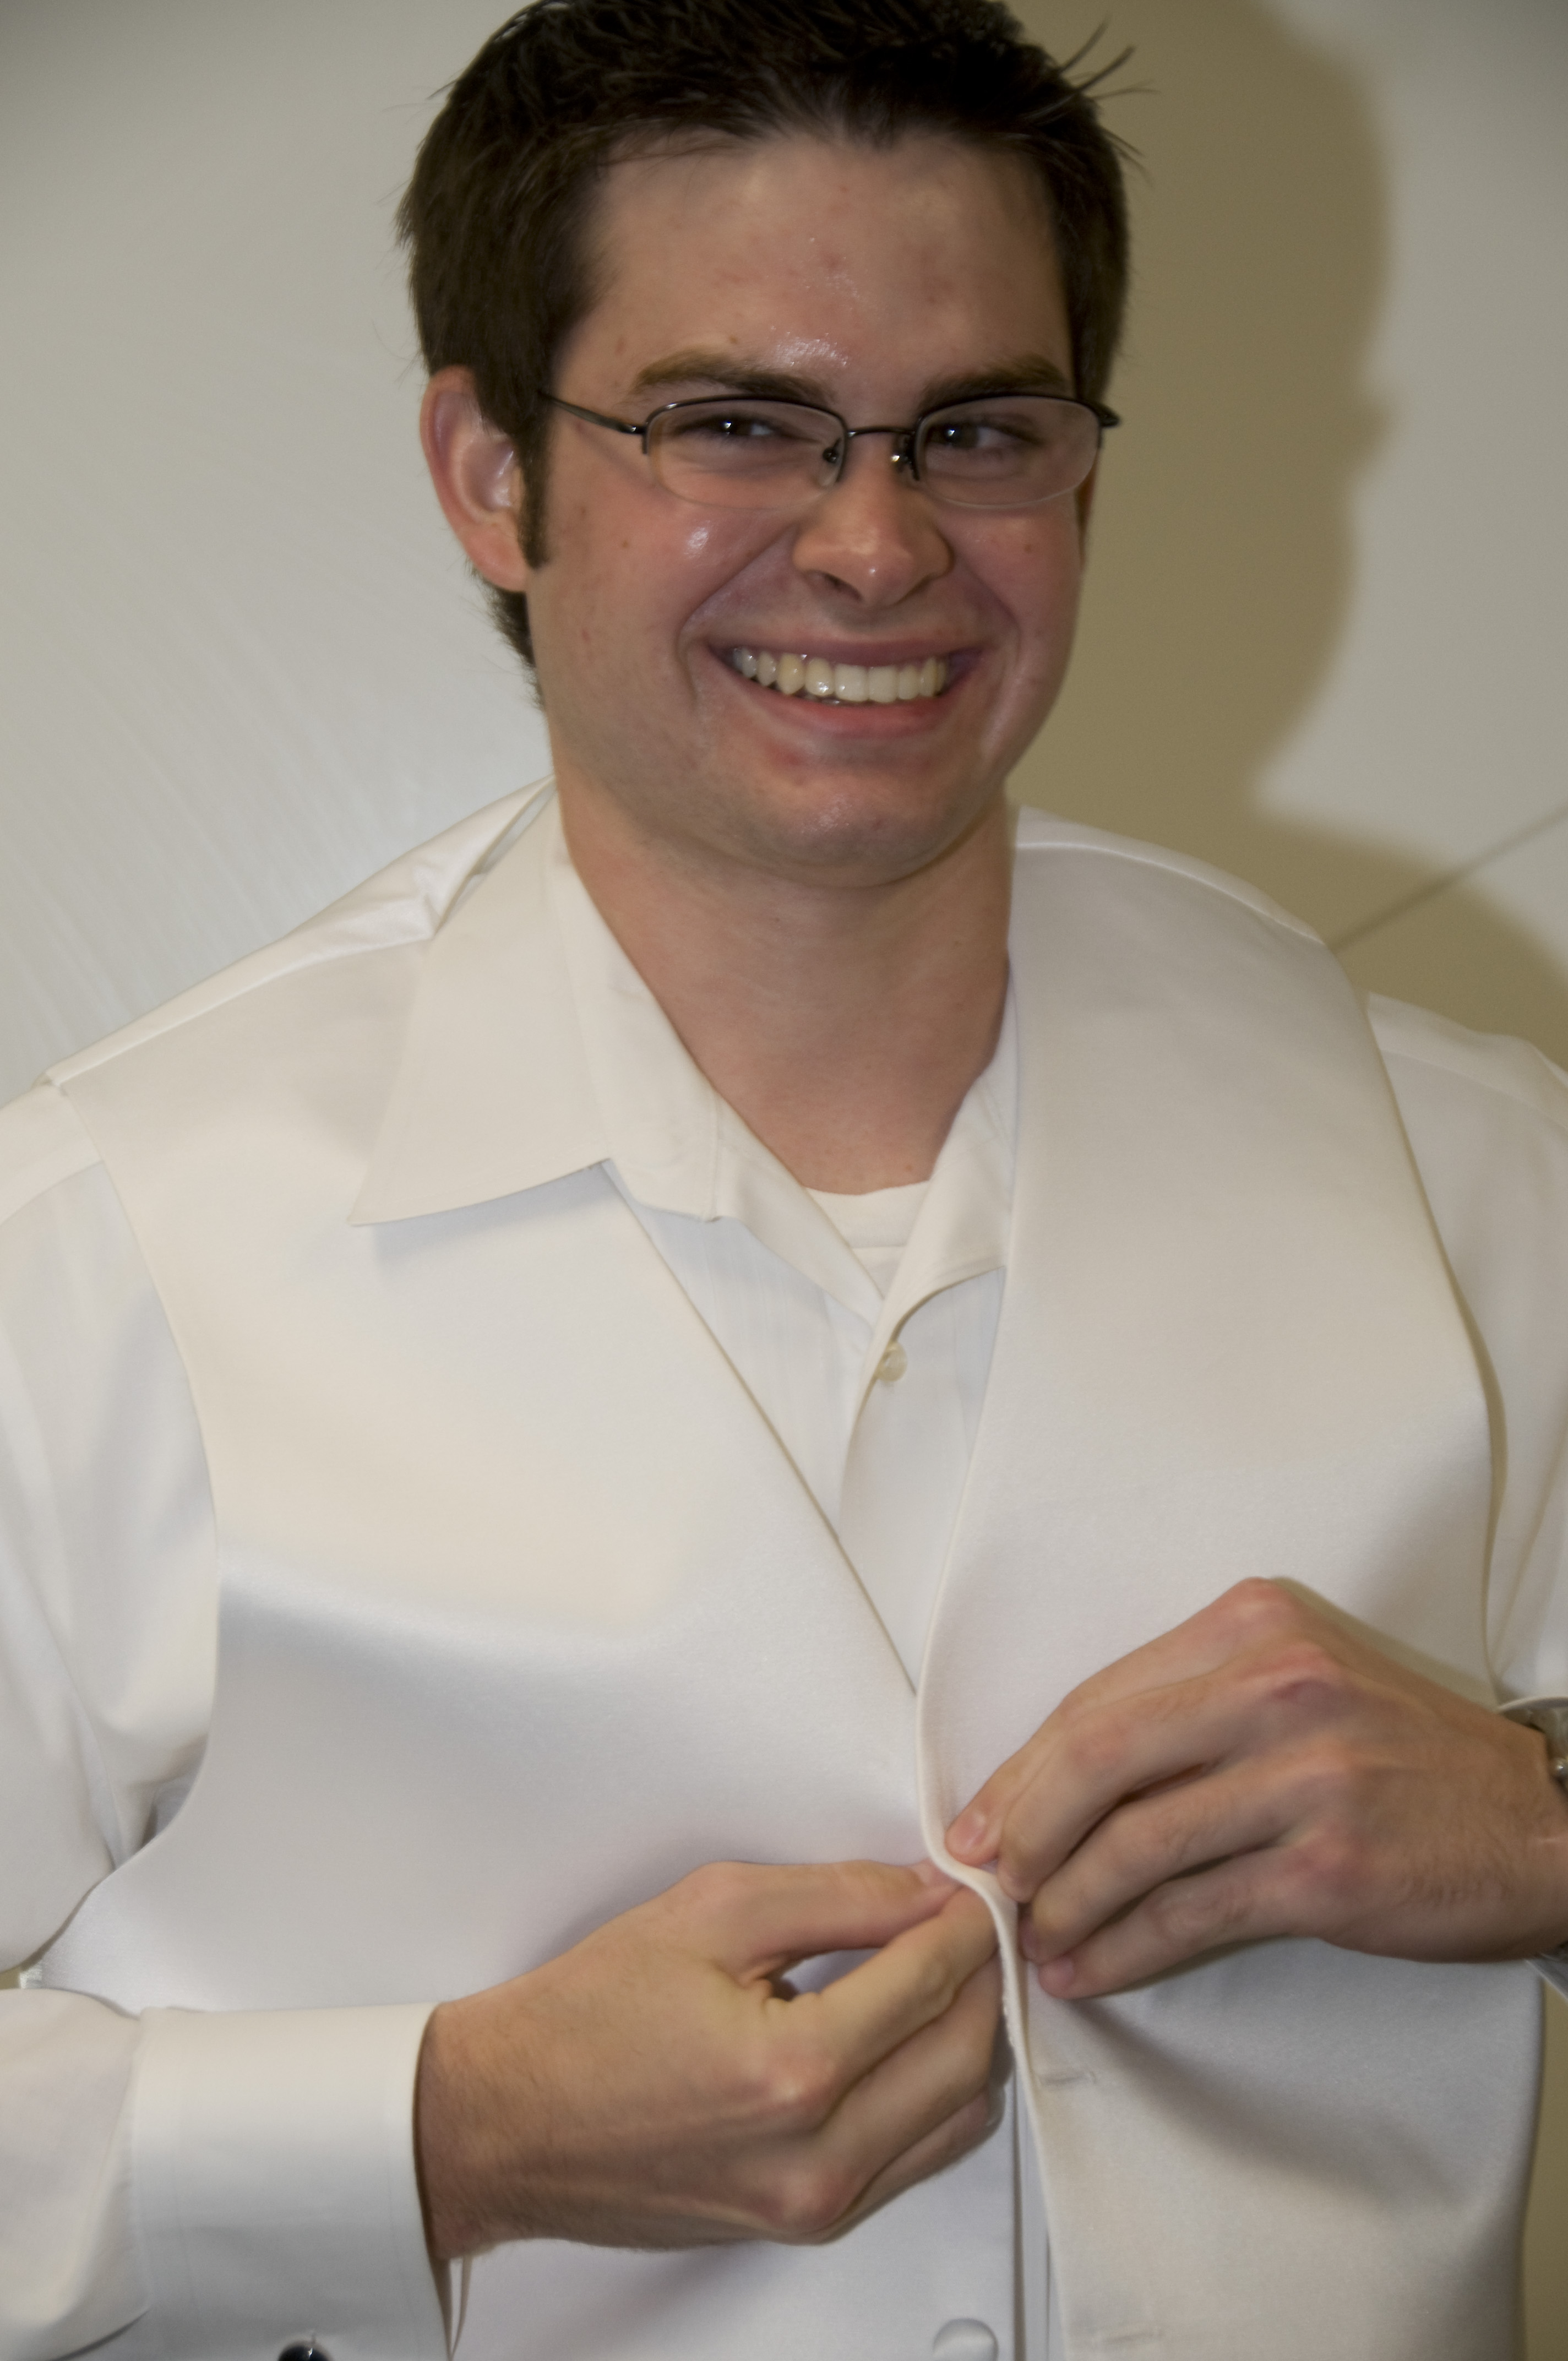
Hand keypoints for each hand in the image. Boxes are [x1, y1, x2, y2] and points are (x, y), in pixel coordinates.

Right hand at [415, 1858, 1000, 2258]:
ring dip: (969, 2037)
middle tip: (972, 1921)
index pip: (929, 1979)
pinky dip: (936, 2094)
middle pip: (964, 2054)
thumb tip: (924, 1892)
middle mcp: (816, 2158)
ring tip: (944, 1973)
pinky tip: (912, 2039)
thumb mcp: (711, 1912)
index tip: (973, 1886)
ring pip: (958, 2116)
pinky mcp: (807, 2226)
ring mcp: (815, 2206)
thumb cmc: (585, 2018)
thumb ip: (837, 1896)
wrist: (508, 2123)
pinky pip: (917, 2159)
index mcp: (791, 2072)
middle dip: (982, 1975)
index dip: (964, 1919)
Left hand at [946, 1578, 1567, 1998]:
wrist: (1539, 1821)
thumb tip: (1054, 1782)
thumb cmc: (1401, 1757)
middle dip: (1019, 1829)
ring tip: (1028, 1942)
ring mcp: (1305, 1777)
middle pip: (1098, 1757)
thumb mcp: (1297, 1686)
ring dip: (1062, 1902)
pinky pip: (1189, 1912)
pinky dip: (1121, 1947)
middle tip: (979, 1883)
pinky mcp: (1326, 1870)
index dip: (1022, 1767)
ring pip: (1135, 1842)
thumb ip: (1189, 1711)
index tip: (976, 1820)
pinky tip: (1087, 1971)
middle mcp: (1275, 1686)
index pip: (1100, 1697)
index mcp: (1253, 1625)